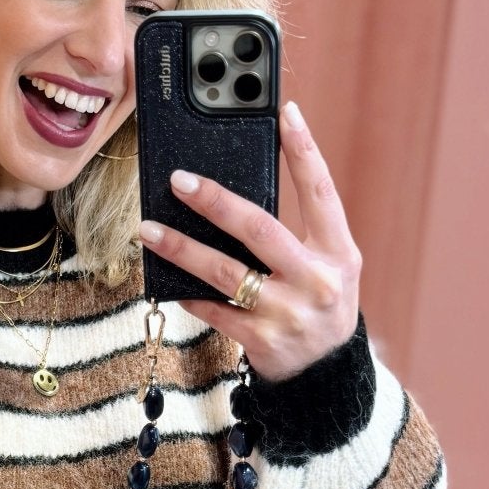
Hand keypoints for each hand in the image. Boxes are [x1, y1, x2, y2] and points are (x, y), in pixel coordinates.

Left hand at [138, 100, 360, 382]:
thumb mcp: (326, 267)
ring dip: (182, 247)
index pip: (321, 192)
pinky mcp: (262, 340)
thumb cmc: (318, 306)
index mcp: (338, 253)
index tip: (285, 112)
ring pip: (225, 271)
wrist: (327, 375)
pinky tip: (165, 277)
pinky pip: (214, 310)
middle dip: (215, 201)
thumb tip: (231, 198)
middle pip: (260, 228)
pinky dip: (187, 292)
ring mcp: (288, 312)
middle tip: (179, 180)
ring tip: (150, 229)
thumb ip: (297, 234)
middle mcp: (317, 280)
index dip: (304, 150)